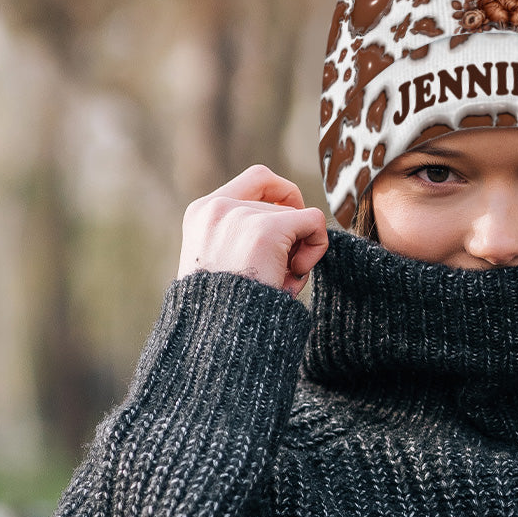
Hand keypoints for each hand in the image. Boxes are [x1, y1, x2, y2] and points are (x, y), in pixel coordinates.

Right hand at [178, 165, 329, 297]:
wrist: (216, 337)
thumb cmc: (225, 311)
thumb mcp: (222, 262)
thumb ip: (244, 235)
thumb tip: (298, 218)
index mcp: (201, 213)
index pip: (257, 179)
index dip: (283, 196)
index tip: (289, 225)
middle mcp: (217, 208)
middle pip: (281, 203)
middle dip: (289, 237)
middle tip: (280, 271)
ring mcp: (241, 216)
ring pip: (298, 217)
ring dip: (298, 250)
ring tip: (278, 281)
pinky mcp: (266, 230)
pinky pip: (314, 222)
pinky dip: (317, 246)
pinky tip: (295, 273)